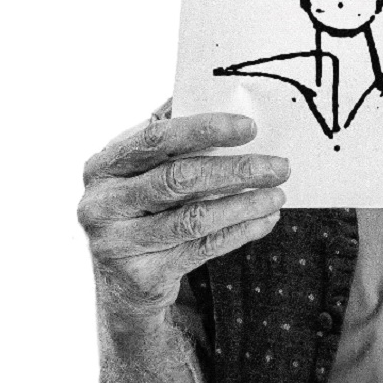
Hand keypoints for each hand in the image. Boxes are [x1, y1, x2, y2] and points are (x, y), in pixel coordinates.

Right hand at [78, 111, 288, 324]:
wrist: (119, 286)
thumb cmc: (142, 209)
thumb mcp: (143, 172)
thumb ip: (171, 136)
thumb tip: (218, 96)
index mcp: (104, 166)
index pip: (157, 139)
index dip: (205, 130)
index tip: (250, 127)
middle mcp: (102, 204)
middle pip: (178, 179)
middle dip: (237, 170)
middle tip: (280, 166)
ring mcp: (117, 244)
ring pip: (195, 218)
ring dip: (245, 204)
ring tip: (278, 194)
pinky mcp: (141, 276)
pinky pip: (203, 248)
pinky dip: (241, 232)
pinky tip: (266, 220)